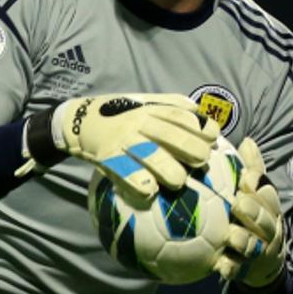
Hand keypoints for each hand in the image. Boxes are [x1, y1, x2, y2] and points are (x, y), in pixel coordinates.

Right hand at [41, 93, 218, 200]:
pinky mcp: (107, 157)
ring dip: (170, 170)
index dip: (201, 127)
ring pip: (151, 155)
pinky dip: (139, 183)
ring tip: (178, 181)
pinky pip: (125, 172)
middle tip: (201, 162)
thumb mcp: (143, 102)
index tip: (213, 139)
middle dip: (192, 150)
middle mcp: (137, 123)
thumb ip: (169, 105)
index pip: (181, 116)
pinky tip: (149, 191)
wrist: (79, 121)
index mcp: (149, 110)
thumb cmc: (118, 114)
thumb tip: (200, 112)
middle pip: (171, 136)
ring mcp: (122, 140)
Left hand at [213, 138, 285, 286]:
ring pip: (254, 245)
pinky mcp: (247, 270)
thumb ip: (252, 172)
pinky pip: (238, 270)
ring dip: (243, 241)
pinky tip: (220, 268)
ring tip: (231, 237)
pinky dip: (231, 269)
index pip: (268, 196)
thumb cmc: (252, 221)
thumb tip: (246, 140)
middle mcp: (268, 229)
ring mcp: (260, 251)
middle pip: (265, 220)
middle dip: (254, 212)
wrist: (261, 264)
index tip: (245, 180)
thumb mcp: (255, 197)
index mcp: (269, 209)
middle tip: (237, 205)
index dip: (259, 188)